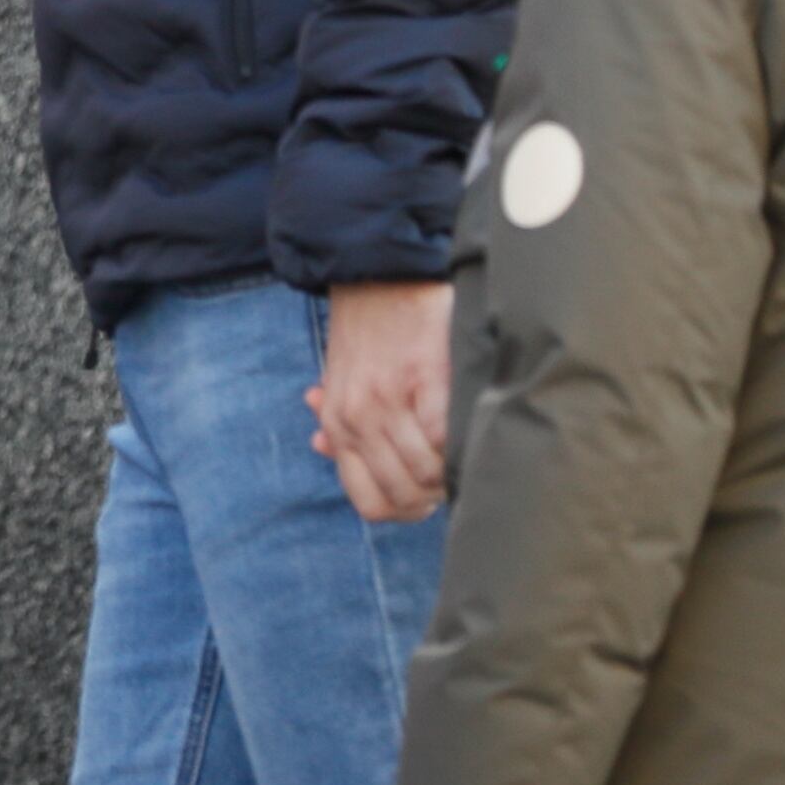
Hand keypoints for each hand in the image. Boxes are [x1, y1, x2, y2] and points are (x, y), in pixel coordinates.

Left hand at [306, 279, 452, 522]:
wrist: (378, 274)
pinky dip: (459, 441)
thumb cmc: (365, 331)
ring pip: (426, 474)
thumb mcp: (337, 378)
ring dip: (449, 471)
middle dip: (434, 496)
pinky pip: (444, 437)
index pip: (371, 503)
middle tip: (451, 474)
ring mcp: (388, 401)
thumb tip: (320, 449)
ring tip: (460, 449)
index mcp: (338, 424)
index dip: (406, 510)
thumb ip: (334, 420)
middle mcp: (357, 420)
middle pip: (403, 496)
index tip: (427, 495)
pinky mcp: (423, 379)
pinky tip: (464, 425)